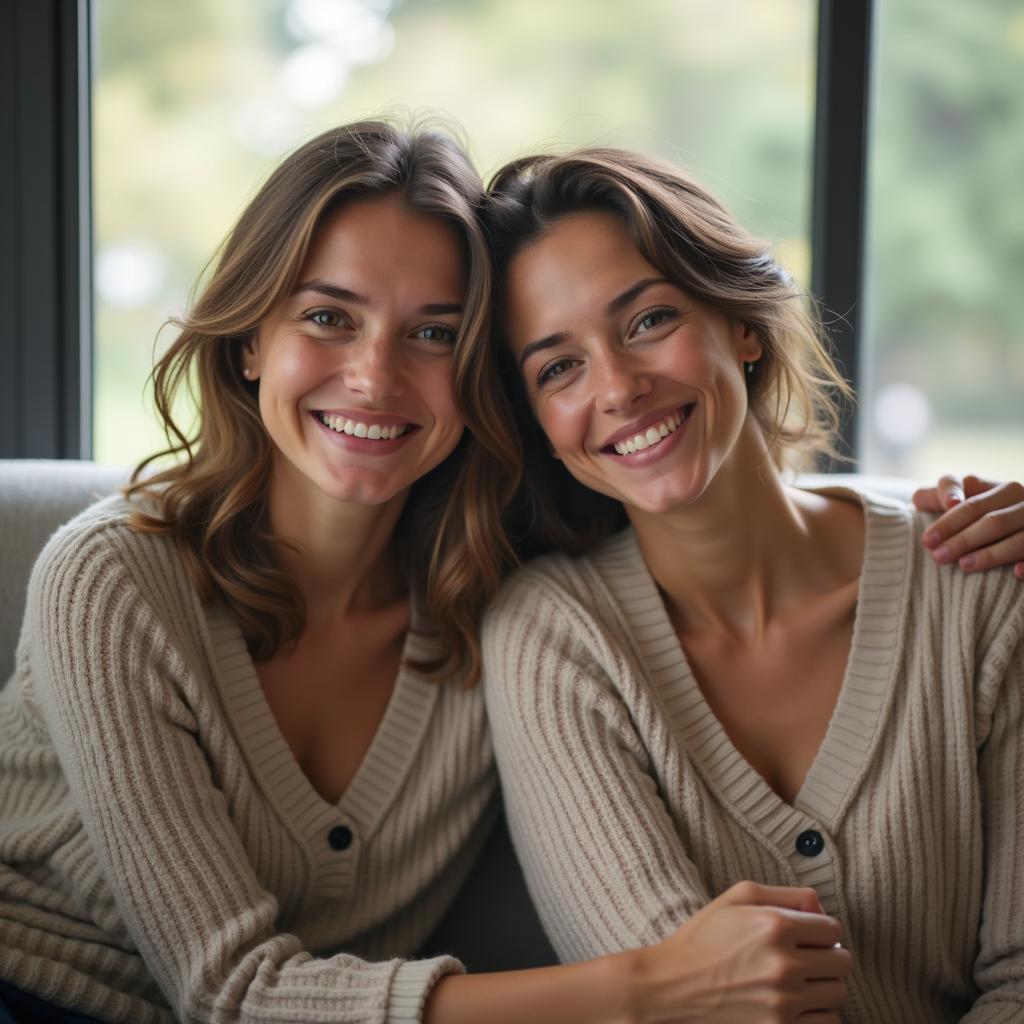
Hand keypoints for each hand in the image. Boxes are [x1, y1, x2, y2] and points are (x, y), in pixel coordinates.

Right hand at [629, 881, 852, 1022]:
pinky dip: (817, 1014)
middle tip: (805, 957)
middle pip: (843, 963)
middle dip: (828, 956)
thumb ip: (786, 894)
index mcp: (776, 925)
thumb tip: (821, 908)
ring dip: (824, 986)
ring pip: (838, 994)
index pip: (833, 929)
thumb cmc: (704, 937)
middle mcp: (785, 965)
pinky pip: (827, 1023)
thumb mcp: (738, 897)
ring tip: (799, 982)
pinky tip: (796, 1004)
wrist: (671, 986)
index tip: (806, 935)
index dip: (821, 930)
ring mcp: (784, 1003)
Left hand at [913, 474, 1023, 578]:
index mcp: (995, 487)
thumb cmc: (986, 520)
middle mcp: (1021, 497)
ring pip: (1017, 537)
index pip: (966, 486)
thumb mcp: (968, 504)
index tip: (928, 535)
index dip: (946, 503)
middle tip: (937, 556)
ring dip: (991, 552)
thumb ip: (939, 498)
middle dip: (961, 538)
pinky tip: (1016, 572)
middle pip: (988, 517)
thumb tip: (918, 500)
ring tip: (965, 566)